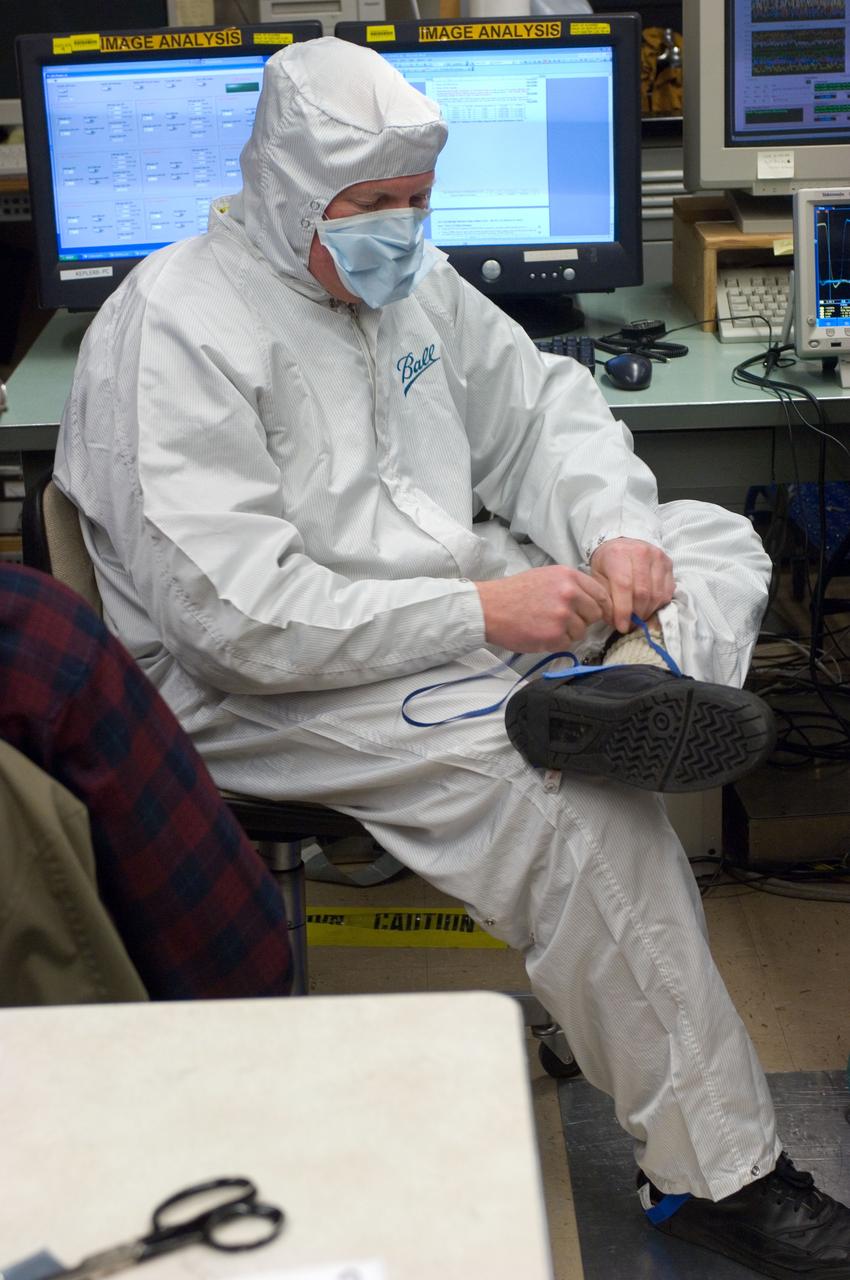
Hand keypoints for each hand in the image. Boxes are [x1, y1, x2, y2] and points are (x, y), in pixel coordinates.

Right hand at [475, 565, 612, 651]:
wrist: (489, 608)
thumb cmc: (513, 593)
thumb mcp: (546, 576)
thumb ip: (570, 585)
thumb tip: (591, 600)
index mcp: (568, 576)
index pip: (600, 594)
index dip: (600, 607)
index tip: (596, 614)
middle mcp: (569, 593)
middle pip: (595, 614)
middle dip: (582, 620)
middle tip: (562, 620)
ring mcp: (563, 615)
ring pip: (581, 631)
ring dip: (567, 633)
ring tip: (545, 625)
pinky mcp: (554, 635)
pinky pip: (567, 644)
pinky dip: (555, 643)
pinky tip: (539, 633)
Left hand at [589, 537, 674, 633]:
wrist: (623, 543)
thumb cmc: (608, 563)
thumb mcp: (598, 577)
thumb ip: (605, 598)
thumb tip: (614, 621)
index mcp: (619, 554)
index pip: (624, 586)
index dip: (623, 610)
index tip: (621, 626)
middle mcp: (641, 553)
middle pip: (643, 592)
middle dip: (636, 614)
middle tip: (629, 625)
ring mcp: (658, 557)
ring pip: (657, 594)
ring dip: (648, 612)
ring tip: (638, 618)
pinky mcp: (669, 564)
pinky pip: (667, 591)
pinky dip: (658, 605)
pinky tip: (648, 607)